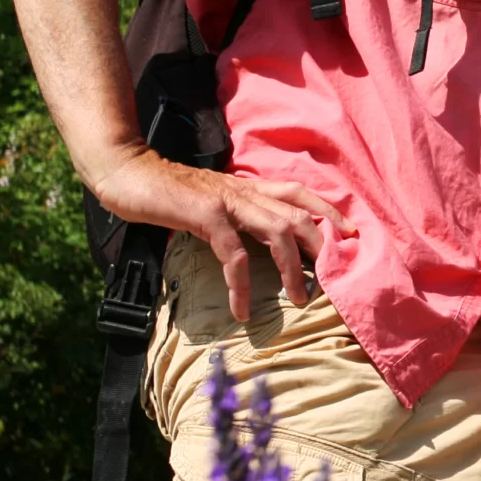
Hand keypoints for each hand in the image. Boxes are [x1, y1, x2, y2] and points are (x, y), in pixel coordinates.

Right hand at [89, 149, 355, 320]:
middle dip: (323, 246)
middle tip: (337, 278)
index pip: (300, 194)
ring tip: (300, 299)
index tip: (352, 235)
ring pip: (277, 232)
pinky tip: (241, 309)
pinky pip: (233, 254)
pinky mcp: (206, 215)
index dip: (329, 213)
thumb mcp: (211, 201)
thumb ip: (235, 214)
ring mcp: (227, 201)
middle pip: (299, 215)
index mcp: (249, 186)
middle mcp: (245, 190)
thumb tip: (256, 240)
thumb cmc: (168, 192)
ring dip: (293, 269)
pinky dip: (241, 284)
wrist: (128, 171)